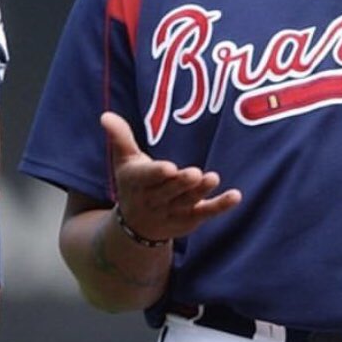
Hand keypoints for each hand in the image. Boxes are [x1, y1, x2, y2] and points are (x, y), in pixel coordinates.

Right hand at [102, 111, 239, 241]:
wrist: (137, 226)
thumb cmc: (133, 183)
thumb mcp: (124, 161)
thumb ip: (120, 137)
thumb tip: (105, 115)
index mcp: (137, 183)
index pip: (146, 178)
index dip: (157, 174)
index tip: (168, 168)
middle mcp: (154, 200)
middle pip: (169, 192)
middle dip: (181, 184)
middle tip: (194, 173)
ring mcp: (173, 212)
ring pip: (188, 202)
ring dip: (201, 192)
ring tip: (213, 178)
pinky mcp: (190, 219)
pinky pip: (206, 213)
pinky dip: (221, 206)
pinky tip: (235, 196)